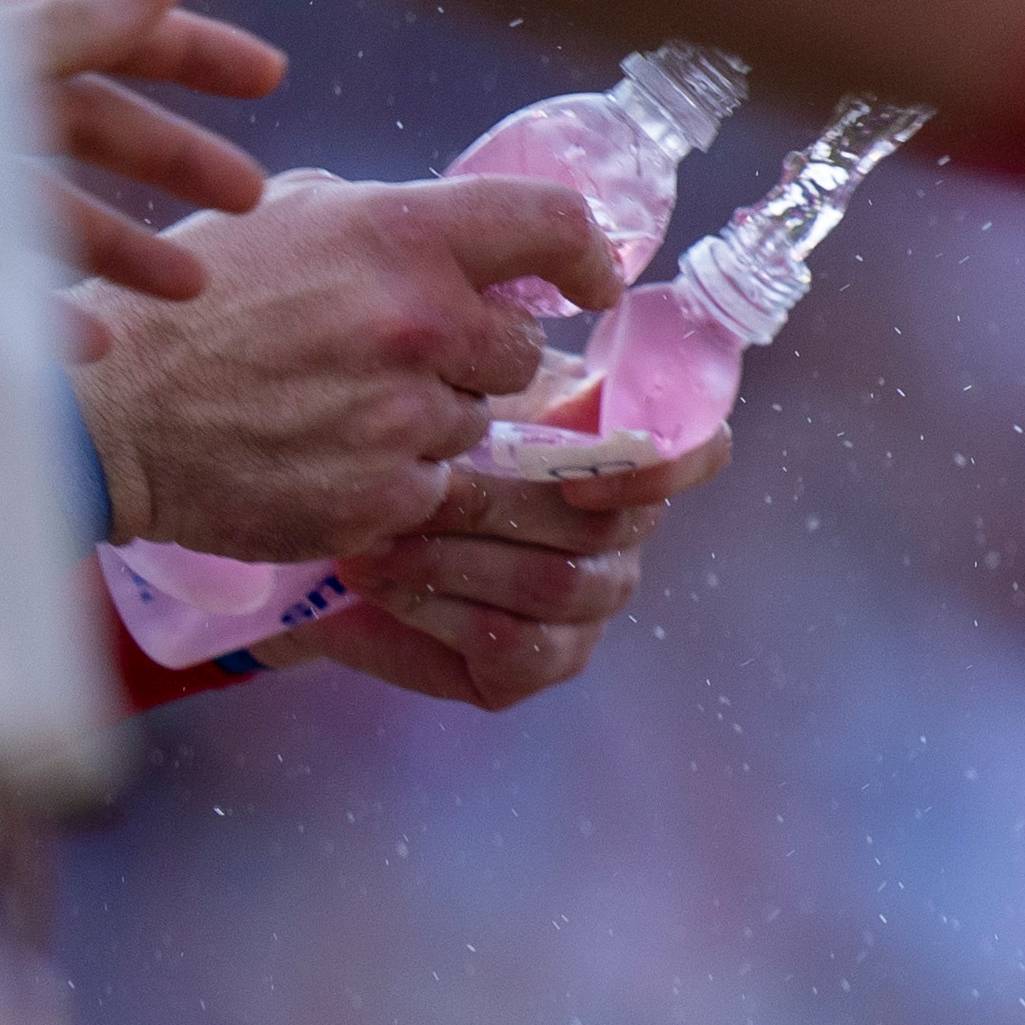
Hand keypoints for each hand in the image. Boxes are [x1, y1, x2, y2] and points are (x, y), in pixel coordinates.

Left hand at [0, 0, 285, 299]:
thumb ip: (74, 24)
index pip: (108, 34)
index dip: (190, 51)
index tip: (270, 76)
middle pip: (87, 125)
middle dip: (173, 159)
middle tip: (251, 195)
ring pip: (47, 207)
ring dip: (123, 246)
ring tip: (191, 286)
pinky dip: (43, 312)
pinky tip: (96, 342)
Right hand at [70, 173, 624, 558]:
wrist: (102, 416)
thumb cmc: (186, 305)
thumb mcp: (283, 216)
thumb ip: (389, 221)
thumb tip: (472, 235)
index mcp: (400, 236)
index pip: (556, 222)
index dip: (586, 254)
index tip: (586, 283)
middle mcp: (418, 323)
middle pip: (520, 345)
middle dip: (476, 353)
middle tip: (400, 358)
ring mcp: (404, 418)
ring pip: (477, 420)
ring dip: (430, 417)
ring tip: (338, 406)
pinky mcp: (384, 498)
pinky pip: (435, 484)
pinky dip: (395, 476)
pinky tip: (325, 454)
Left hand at [282, 377, 728, 709]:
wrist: (324, 518)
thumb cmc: (396, 441)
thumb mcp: (441, 381)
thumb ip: (502, 366)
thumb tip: (561, 381)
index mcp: (615, 444)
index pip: (699, 447)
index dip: (664, 462)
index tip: (582, 469)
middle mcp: (624, 525)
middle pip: (605, 524)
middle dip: (493, 507)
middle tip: (408, 492)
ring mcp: (593, 595)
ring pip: (558, 585)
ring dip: (454, 563)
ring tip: (371, 544)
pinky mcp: (549, 658)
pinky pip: (520, 646)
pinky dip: (440, 616)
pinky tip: (379, 591)